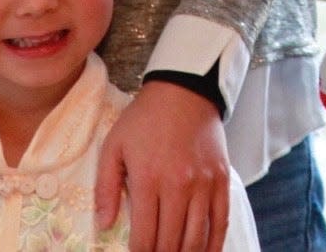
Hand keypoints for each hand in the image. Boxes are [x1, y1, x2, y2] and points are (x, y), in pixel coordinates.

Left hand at [95, 82, 229, 251]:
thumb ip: (106, 186)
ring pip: (196, 239)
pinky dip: (213, 246)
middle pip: (170, 243)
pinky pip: (220, 223)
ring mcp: (203, 184)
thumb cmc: (145, 118)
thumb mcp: (114, 145)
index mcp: (148, 178)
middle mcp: (178, 185)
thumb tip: (104, 225)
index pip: (144, 237)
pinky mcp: (221, 180)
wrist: (184, 89)